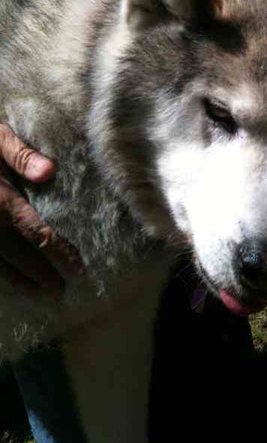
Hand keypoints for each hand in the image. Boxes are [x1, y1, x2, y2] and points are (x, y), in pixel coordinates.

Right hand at [0, 124, 81, 295]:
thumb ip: (22, 155)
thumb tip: (50, 172)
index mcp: (0, 201)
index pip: (37, 233)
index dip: (59, 253)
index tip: (77, 268)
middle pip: (20, 257)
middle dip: (42, 275)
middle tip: (61, 291)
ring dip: (19, 282)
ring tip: (38, 293)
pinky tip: (9, 281)